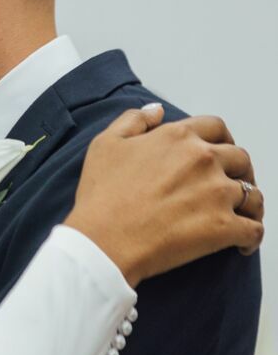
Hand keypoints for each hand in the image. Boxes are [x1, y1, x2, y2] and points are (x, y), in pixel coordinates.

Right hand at [64, 107, 263, 287]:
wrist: (102, 242)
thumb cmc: (101, 197)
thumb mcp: (105, 144)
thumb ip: (134, 120)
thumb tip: (157, 110)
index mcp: (178, 137)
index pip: (216, 127)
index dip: (222, 139)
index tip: (219, 152)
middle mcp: (204, 159)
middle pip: (241, 158)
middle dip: (239, 170)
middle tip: (229, 186)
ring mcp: (217, 193)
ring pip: (252, 194)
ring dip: (249, 204)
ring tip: (240, 216)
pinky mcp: (224, 227)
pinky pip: (254, 229)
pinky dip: (252, 236)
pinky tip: (242, 244)